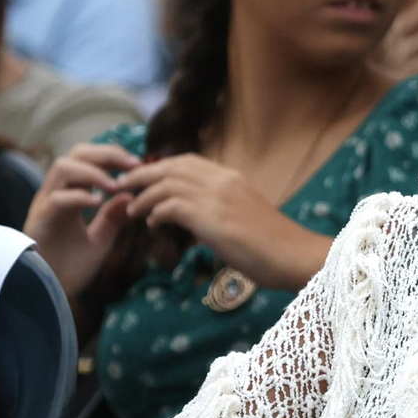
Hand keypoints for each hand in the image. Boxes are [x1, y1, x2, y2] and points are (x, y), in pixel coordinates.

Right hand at [22, 143, 139, 300]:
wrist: (50, 296)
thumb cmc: (71, 269)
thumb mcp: (99, 241)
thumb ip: (112, 218)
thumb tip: (130, 195)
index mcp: (69, 195)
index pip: (88, 160)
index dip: (112, 156)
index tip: (139, 163)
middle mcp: (55, 194)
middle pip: (75, 154)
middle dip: (106, 154)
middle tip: (133, 164)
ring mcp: (45, 205)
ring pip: (62, 168)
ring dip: (93, 171)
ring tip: (115, 185)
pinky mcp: (39, 221)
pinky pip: (57, 199)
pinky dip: (79, 196)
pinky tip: (98, 203)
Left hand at [117, 154, 327, 290]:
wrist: (294, 256)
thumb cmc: (273, 246)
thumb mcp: (244, 217)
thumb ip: (220, 210)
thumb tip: (197, 221)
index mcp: (231, 177)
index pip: (186, 162)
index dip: (159, 168)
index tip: (142, 180)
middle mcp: (223, 180)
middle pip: (170, 166)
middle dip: (141, 176)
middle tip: (123, 188)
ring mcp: (217, 197)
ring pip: (166, 183)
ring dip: (143, 195)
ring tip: (131, 209)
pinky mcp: (212, 217)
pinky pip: (171, 205)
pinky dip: (155, 212)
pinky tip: (151, 224)